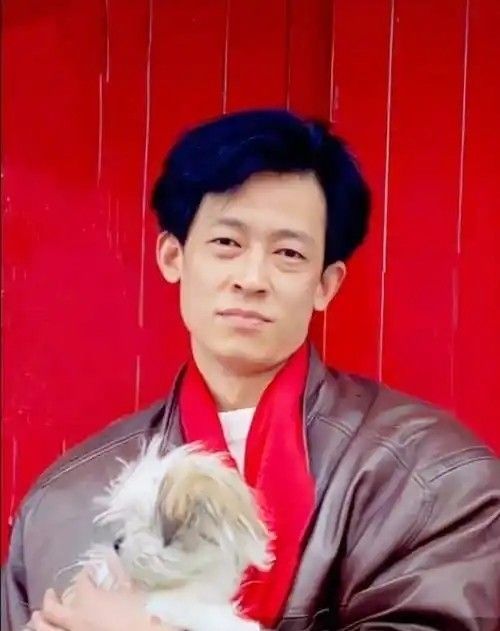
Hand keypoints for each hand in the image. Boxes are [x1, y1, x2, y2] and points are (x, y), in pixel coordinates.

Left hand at [26, 570, 176, 630]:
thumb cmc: (133, 615)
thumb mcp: (130, 593)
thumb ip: (122, 577)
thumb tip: (115, 561)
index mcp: (87, 599)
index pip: (81, 582)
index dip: (84, 575)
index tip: (88, 572)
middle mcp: (73, 618)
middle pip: (52, 608)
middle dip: (49, 599)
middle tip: (50, 592)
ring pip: (45, 629)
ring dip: (38, 621)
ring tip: (35, 616)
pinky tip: (51, 630)